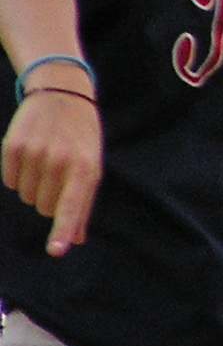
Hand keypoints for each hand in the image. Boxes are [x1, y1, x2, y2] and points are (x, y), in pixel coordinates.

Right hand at [1, 89, 99, 254]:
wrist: (62, 95)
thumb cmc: (81, 138)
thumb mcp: (91, 167)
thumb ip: (82, 204)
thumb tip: (75, 239)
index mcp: (86, 169)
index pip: (73, 206)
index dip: (62, 230)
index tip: (55, 250)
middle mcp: (61, 162)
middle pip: (43, 207)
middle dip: (48, 198)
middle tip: (58, 173)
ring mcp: (36, 153)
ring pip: (25, 196)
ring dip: (32, 186)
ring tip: (45, 160)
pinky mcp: (13, 146)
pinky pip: (8, 181)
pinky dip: (16, 174)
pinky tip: (29, 155)